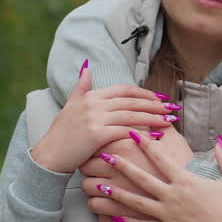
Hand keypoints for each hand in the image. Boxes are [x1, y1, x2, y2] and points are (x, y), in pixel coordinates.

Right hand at [29, 62, 177, 173]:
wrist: (49, 155)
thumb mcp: (70, 105)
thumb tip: (87, 67)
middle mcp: (94, 104)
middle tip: (172, 109)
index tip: (159, 98)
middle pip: (132, 102)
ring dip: (153, 118)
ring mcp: (95, 118)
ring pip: (131, 116)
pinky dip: (142, 134)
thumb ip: (81, 86)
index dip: (144, 94)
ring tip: (169, 122)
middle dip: (154, 105)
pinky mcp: (97, 134)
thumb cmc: (62, 133)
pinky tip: (155, 138)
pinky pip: (125, 131)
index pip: (124, 90)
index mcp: (91, 96)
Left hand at [84, 132, 221, 221]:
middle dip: (121, 166)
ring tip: (99, 187)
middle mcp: (173, 196)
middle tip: (104, 155)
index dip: (146, 144)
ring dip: (116, 194)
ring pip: (136, 203)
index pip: (161, 158)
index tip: (132, 133)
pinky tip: (113, 218)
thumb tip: (219, 139)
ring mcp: (168, 215)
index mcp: (186, 180)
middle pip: (141, 178)